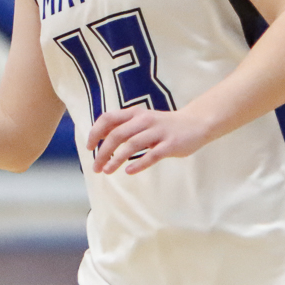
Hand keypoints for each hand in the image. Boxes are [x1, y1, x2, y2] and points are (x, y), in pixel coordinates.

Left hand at [86, 106, 214, 174]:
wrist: (196, 123)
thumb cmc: (164, 125)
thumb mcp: (142, 121)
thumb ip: (124, 127)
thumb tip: (99, 137)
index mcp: (135, 113)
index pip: (108, 118)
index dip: (95, 132)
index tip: (89, 147)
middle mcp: (145, 120)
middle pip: (117, 134)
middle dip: (103, 152)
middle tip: (95, 167)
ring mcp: (158, 132)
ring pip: (132, 145)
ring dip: (116, 159)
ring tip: (107, 171)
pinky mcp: (170, 144)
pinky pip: (152, 155)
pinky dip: (138, 164)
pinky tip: (129, 171)